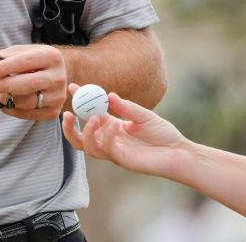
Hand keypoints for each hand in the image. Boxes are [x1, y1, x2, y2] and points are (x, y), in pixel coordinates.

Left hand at [0, 44, 66, 119]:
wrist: (57, 75)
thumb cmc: (36, 62)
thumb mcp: (24, 52)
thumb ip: (6, 55)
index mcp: (52, 56)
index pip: (26, 62)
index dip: (5, 67)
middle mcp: (58, 77)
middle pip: (29, 84)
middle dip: (5, 85)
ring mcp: (58, 96)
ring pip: (28, 101)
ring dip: (8, 98)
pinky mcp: (53, 112)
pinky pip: (28, 114)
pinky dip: (13, 110)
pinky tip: (6, 102)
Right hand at [61, 83, 187, 178]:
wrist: (178, 151)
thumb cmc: (162, 133)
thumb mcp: (143, 115)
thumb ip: (126, 107)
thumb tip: (109, 95)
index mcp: (112, 126)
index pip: (89, 114)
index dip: (80, 102)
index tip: (73, 87)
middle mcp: (109, 139)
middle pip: (79, 138)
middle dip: (68, 127)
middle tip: (67, 112)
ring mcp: (114, 151)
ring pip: (87, 146)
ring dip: (86, 131)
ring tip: (95, 117)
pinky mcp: (121, 159)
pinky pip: (106, 149)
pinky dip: (106, 136)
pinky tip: (115, 124)